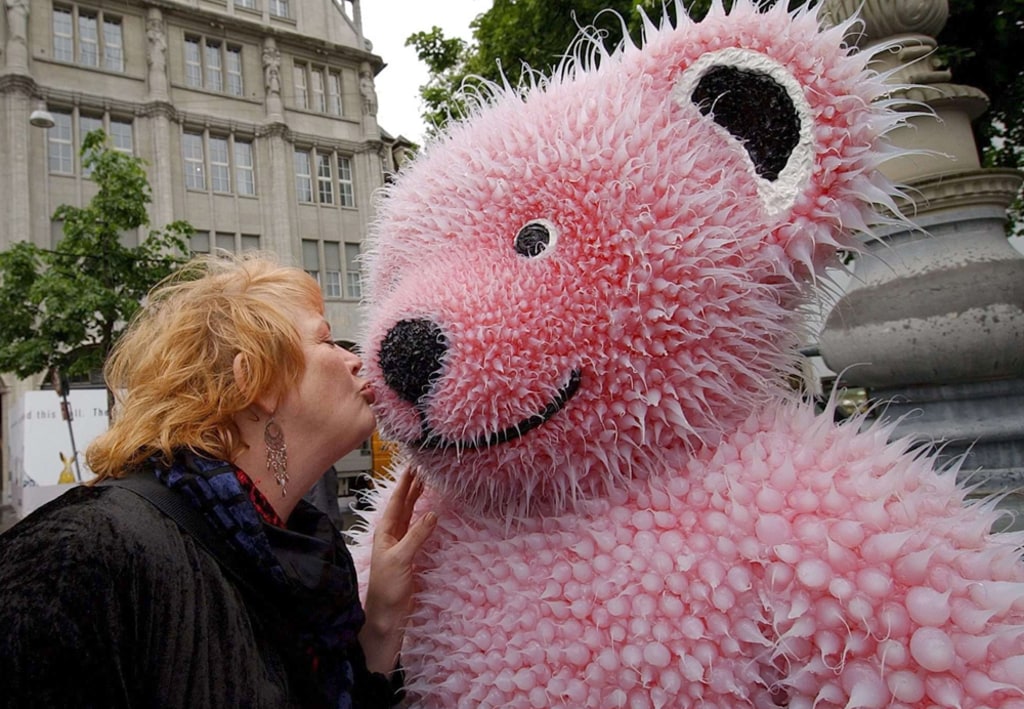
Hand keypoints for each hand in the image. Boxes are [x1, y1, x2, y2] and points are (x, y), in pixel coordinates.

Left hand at [359, 467, 436, 673]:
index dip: (404, 484)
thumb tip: (432, 514)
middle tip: (421, 469)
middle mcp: (391, 535)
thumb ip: (416, 536)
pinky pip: (417, 530)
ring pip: (410, 516)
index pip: (397, 502)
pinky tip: (430, 514)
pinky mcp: (410, 555)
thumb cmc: (387, 588)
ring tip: (426, 484)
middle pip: (403, 505)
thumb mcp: (401, 558)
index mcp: (385, 532)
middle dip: (411, 487)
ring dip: (417, 500)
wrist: (386, 614)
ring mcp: (400, 544)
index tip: (412, 467)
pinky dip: (424, 519)